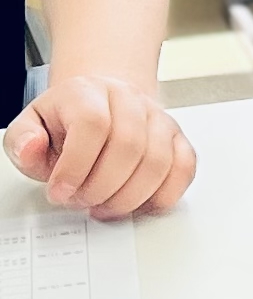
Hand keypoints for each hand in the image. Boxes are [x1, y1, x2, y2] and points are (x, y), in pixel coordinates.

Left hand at [3, 76, 195, 218]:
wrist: (101, 103)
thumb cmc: (65, 121)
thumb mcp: (31, 125)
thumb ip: (22, 139)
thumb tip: (32, 147)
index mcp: (89, 92)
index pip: (92, 124)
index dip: (75, 165)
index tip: (59, 191)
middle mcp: (129, 100)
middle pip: (129, 145)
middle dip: (101, 187)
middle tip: (81, 200)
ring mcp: (158, 118)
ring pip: (158, 161)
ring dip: (128, 197)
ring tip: (104, 205)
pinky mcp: (177, 137)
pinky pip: (185, 166)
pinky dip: (164, 193)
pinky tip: (139, 202)